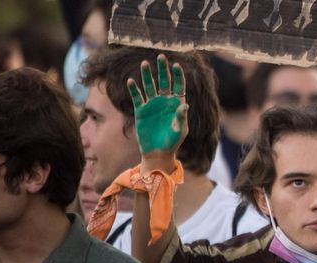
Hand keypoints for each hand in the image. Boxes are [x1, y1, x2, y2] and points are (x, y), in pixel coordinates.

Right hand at [128, 54, 188, 170]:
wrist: (158, 152)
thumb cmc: (173, 142)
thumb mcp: (180, 131)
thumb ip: (181, 118)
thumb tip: (185, 106)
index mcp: (177, 104)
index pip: (178, 86)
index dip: (178, 75)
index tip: (176, 65)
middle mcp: (165, 102)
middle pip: (164, 81)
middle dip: (163, 69)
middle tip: (161, 56)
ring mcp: (152, 105)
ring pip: (150, 86)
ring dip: (147, 75)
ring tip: (145, 63)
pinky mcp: (141, 111)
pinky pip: (137, 97)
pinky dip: (134, 89)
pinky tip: (131, 81)